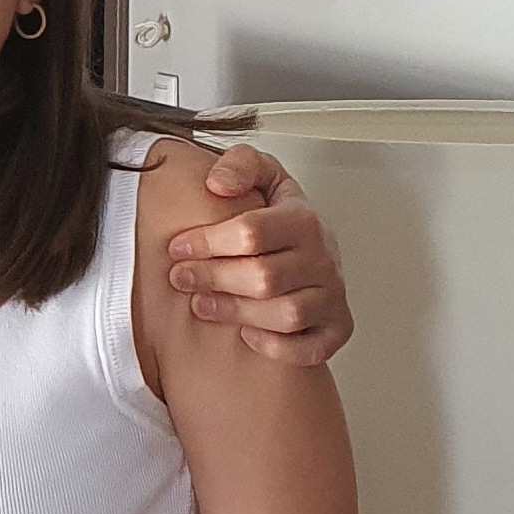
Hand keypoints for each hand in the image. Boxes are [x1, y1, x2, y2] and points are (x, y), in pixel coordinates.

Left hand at [167, 144, 351, 364]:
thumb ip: (240, 164)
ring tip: (201, 305)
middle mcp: (323, 259)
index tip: (178, 247)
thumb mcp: (262, 176)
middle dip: (212, 278)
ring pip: (285, 314)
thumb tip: (218, 183)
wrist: (311, 248)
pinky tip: (248, 334)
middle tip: (180, 278)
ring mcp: (332, 296)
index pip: (252, 232)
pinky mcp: (336, 329)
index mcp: (304, 220)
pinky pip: (311, 348)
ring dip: (235, 312)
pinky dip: (277, 347)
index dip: (207, 242)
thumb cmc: (279, 219)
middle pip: (263, 277)